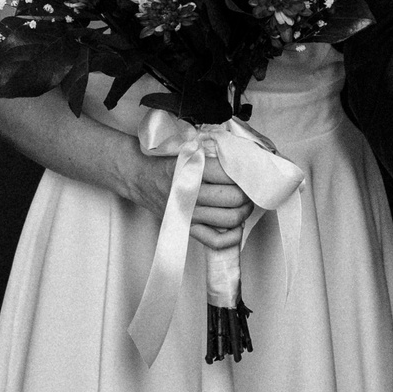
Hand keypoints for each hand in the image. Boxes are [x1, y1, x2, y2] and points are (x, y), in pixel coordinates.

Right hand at [137, 142, 254, 249]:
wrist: (141, 179)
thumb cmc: (167, 163)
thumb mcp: (188, 150)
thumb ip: (212, 153)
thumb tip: (243, 157)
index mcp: (192, 171)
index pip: (229, 174)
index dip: (245, 173)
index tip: (251, 171)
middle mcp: (191, 194)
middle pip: (234, 197)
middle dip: (248, 193)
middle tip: (250, 188)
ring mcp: (190, 214)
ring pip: (230, 218)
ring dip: (244, 211)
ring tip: (245, 203)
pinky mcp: (188, 228)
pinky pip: (215, 241)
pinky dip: (232, 237)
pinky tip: (237, 226)